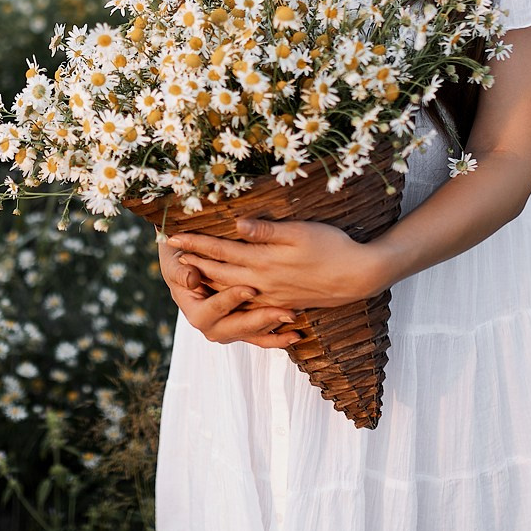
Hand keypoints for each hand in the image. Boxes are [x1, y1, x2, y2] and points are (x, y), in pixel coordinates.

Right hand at [156, 234, 302, 348]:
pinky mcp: (243, 328)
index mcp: (194, 312)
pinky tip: (295, 335)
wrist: (189, 262)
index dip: (229, 301)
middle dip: (259, 320)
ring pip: (251, 334)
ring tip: (293, 317)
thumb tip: (191, 278)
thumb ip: (180, 271)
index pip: (212, 310)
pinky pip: (260, 338)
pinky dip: (277, 338)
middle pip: (234, 329)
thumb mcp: (174, 261)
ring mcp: (228, 329)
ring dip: (273, 328)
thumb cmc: (180, 258)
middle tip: (282, 311)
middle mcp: (211, 326)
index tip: (250, 288)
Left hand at [165, 217, 388, 311]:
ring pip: (231, 293)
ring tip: (189, 279)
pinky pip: (248, 307)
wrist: (358, 276)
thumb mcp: (300, 232)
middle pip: (219, 274)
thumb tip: (235, 223)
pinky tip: (224, 301)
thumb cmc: (332, 247)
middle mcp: (262, 282)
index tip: (172, 237)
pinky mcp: (282, 303)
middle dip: (194, 264)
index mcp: (263, 260)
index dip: (195, 243)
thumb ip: (266, 230)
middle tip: (171, 258)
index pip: (220, 251)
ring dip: (208, 286)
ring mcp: (271, 296)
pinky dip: (231, 302)